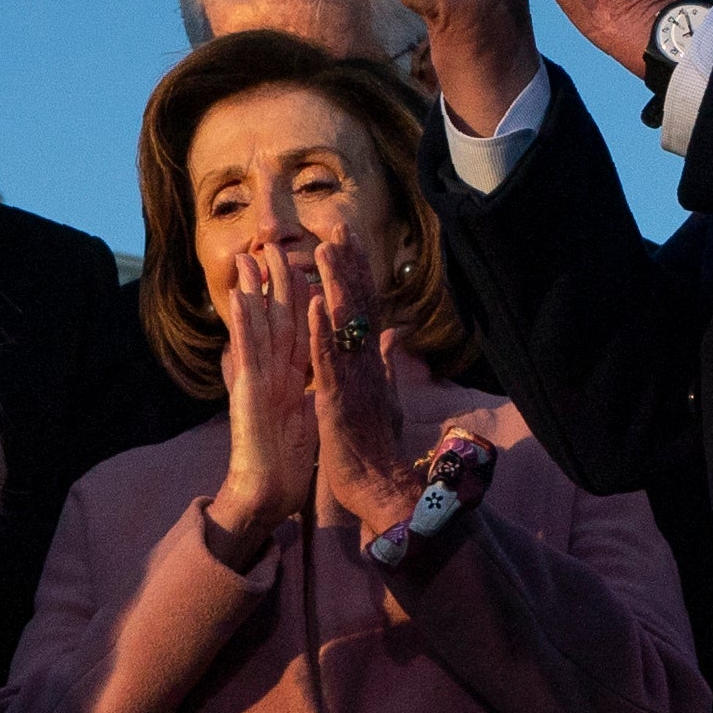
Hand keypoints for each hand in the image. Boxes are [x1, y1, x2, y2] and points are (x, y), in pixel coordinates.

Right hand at [202, 241, 325, 566]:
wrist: (271, 491)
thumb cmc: (288, 460)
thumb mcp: (308, 416)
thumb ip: (308, 390)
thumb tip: (312, 375)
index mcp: (289, 375)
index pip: (296, 327)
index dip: (298, 294)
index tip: (297, 261)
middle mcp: (272, 372)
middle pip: (274, 319)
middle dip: (270, 282)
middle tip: (266, 245)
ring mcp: (258, 380)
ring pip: (256, 327)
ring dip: (250, 291)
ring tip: (245, 258)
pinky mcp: (249, 393)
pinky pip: (248, 353)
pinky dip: (245, 324)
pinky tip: (241, 297)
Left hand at [307, 237, 415, 542]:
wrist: (381, 487)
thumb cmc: (378, 445)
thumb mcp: (386, 396)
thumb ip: (388, 361)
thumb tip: (396, 333)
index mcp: (371, 362)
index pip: (365, 307)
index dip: (356, 272)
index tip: (347, 239)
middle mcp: (366, 364)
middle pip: (358, 304)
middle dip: (348, 264)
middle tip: (337, 225)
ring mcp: (355, 379)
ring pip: (344, 324)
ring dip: (335, 284)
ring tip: (324, 248)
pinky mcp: (338, 399)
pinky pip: (328, 360)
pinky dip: (323, 331)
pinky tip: (316, 303)